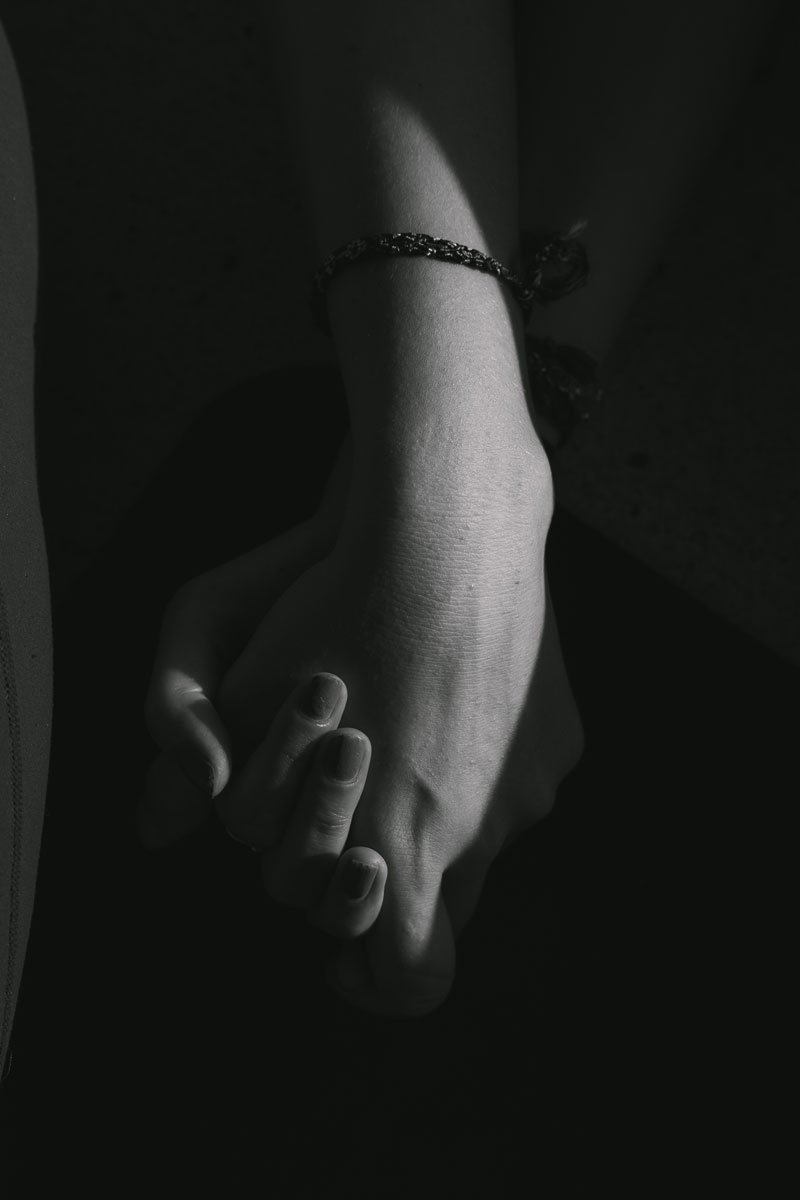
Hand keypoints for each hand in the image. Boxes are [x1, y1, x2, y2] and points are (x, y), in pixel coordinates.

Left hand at [212, 415, 583, 1015]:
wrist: (450, 523)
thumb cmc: (337, 611)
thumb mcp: (243, 696)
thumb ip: (214, 790)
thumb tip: (163, 837)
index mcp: (408, 843)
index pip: (414, 978)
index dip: (379, 984)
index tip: (345, 956)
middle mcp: (486, 831)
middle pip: (445, 901)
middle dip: (395, 872)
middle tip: (360, 809)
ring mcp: (534, 785)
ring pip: (483, 834)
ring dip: (441, 809)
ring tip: (407, 725)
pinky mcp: (563, 740)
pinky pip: (516, 780)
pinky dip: (481, 760)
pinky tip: (450, 692)